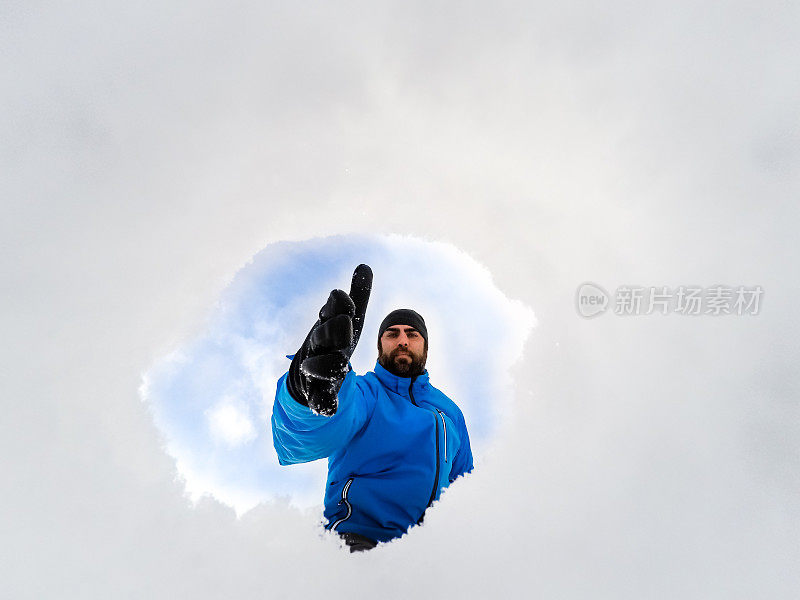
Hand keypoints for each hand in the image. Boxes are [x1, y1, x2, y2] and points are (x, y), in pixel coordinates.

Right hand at [287, 264, 371, 414]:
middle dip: (336, 330)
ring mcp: (317, 370)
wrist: (304, 376)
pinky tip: (330, 409)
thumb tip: (364, 265)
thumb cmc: (331, 343)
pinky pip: (320, 401)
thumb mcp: (346, 321)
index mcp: (329, 327)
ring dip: (327, 365)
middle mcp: (320, 347)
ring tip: (341, 365)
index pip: (334, 311)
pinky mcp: (318, 394)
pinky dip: (324, 405)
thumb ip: (357, 296)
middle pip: (326, 335)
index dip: (340, 303)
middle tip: (346, 325)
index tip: (341, 295)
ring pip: (320, 367)